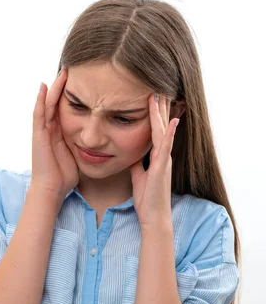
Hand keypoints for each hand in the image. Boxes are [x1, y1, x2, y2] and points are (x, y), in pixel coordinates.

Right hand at [31, 68, 79, 200]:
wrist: (52, 190)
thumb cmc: (65, 177)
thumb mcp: (80, 156)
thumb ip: (88, 145)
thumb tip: (105, 142)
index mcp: (60, 133)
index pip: (67, 108)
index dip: (74, 94)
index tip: (85, 81)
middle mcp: (50, 129)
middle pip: (56, 102)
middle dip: (64, 86)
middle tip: (73, 69)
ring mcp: (43, 131)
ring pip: (48, 104)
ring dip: (54, 88)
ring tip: (62, 72)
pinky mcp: (38, 135)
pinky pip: (39, 114)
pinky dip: (41, 100)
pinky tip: (44, 86)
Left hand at [129, 93, 179, 227]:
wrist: (154, 216)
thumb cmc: (147, 199)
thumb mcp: (138, 176)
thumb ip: (137, 163)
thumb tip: (131, 153)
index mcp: (156, 156)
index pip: (155, 130)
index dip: (154, 113)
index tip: (152, 96)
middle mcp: (162, 155)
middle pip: (161, 126)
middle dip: (159, 107)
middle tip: (158, 86)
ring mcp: (164, 160)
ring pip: (163, 131)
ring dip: (162, 113)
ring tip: (161, 94)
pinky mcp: (162, 168)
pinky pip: (165, 147)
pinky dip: (168, 133)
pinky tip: (172, 121)